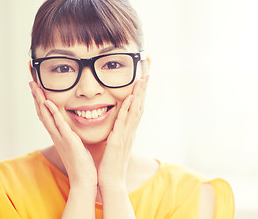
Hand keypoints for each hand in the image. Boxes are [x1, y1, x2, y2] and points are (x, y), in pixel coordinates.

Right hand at [29, 81, 97, 189]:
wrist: (84, 181)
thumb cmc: (82, 165)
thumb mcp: (76, 146)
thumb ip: (72, 136)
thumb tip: (72, 130)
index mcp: (58, 136)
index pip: (46, 115)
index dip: (40, 101)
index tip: (37, 88)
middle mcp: (56, 136)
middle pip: (42, 113)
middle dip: (36, 96)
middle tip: (30, 82)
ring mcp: (61, 138)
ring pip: (46, 116)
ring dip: (40, 100)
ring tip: (34, 86)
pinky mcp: (69, 141)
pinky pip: (59, 125)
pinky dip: (53, 113)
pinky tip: (48, 102)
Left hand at [97, 75, 148, 189]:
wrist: (111, 184)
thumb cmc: (110, 166)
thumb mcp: (114, 147)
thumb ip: (115, 136)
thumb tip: (114, 129)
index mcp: (128, 133)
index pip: (136, 110)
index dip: (140, 96)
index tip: (142, 82)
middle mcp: (130, 133)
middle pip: (140, 107)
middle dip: (143, 91)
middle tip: (147, 74)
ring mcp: (125, 136)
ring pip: (135, 111)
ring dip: (139, 95)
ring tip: (142, 80)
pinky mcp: (118, 141)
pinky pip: (124, 121)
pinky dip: (128, 109)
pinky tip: (131, 98)